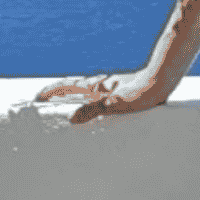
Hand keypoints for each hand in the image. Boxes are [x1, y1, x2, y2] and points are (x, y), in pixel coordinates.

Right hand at [34, 69, 167, 124]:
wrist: (161, 81)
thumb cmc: (141, 94)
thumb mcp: (116, 105)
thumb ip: (93, 111)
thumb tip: (71, 119)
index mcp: (96, 87)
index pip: (69, 87)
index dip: (52, 91)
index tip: (37, 97)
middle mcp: (101, 85)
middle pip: (74, 86)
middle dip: (58, 92)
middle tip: (42, 98)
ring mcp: (110, 87)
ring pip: (85, 89)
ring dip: (71, 93)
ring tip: (61, 100)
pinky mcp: (119, 91)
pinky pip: (96, 94)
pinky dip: (86, 96)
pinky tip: (91, 103)